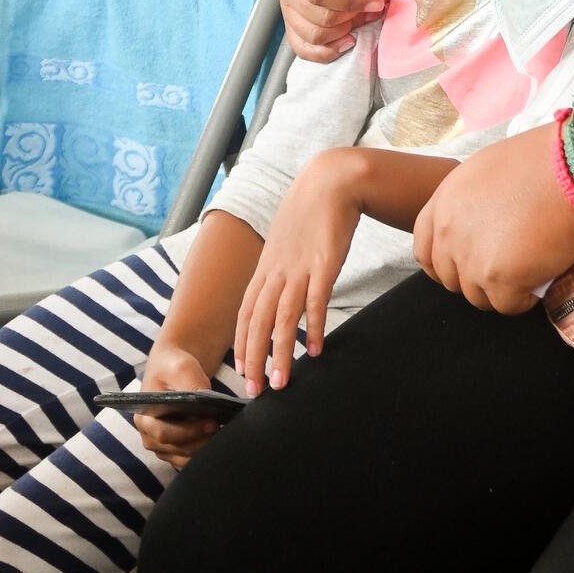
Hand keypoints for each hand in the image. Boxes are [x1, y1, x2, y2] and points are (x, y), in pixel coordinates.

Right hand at [132, 344, 221, 469]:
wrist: (172, 369)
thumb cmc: (172, 366)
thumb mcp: (181, 367)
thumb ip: (191, 383)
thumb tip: (205, 400)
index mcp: (145, 418)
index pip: (165, 434)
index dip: (189, 432)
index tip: (212, 424)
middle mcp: (149, 436)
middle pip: (177, 449)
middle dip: (201, 441)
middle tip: (223, 429)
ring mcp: (161, 446)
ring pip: (185, 457)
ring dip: (204, 448)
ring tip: (222, 434)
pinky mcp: (173, 449)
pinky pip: (189, 457)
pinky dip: (203, 451)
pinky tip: (217, 439)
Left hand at [234, 151, 364, 392]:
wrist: (331, 181)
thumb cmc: (311, 213)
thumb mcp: (286, 242)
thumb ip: (280, 268)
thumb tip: (278, 294)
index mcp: (266, 268)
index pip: (245, 314)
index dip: (242, 345)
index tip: (242, 372)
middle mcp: (277, 271)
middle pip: (257, 322)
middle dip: (253, 359)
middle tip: (253, 391)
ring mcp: (299, 268)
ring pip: (282, 318)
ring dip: (279, 352)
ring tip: (280, 382)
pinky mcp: (324, 264)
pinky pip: (315, 301)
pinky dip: (313, 327)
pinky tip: (314, 349)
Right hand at [278, 0, 391, 61]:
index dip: (352, 0)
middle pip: (316, 16)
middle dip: (354, 14)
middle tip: (381, 0)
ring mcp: (288, 1)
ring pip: (312, 35)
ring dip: (346, 30)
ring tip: (369, 12)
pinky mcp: (294, 16)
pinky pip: (302, 46)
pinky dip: (326, 50)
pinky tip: (349, 39)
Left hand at [413, 125, 573, 313]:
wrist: (571, 169)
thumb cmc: (541, 161)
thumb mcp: (486, 170)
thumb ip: (468, 203)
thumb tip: (476, 226)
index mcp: (444, 202)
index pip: (424, 250)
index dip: (443, 264)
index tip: (463, 267)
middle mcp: (450, 231)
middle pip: (450, 278)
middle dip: (476, 278)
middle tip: (506, 267)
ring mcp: (472, 257)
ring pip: (478, 296)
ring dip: (501, 290)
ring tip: (527, 272)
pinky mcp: (499, 278)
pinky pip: (507, 305)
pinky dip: (524, 299)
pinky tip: (539, 280)